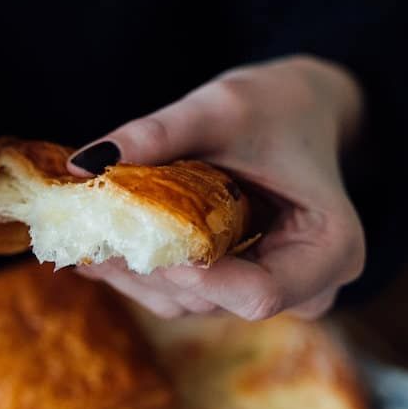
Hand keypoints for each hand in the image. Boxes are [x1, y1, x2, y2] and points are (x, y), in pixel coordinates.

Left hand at [69, 55, 364, 319]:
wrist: (296, 111)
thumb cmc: (275, 104)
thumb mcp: (220, 108)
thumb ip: (158, 133)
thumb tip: (82, 165)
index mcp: (331, 251)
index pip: (258, 293)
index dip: (197, 277)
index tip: (139, 240)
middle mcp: (305, 289)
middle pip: (212, 302)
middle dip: (145, 267)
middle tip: (84, 233)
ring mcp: (264, 294)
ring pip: (184, 304)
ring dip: (128, 272)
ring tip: (76, 235)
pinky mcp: (230, 291)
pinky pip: (176, 293)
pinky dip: (133, 269)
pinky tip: (91, 243)